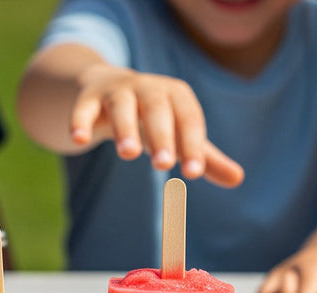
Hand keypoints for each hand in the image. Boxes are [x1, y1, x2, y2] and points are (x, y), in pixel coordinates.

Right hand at [69, 65, 243, 187]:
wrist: (107, 89)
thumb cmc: (153, 118)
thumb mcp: (179, 134)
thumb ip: (205, 157)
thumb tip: (238, 179)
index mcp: (176, 96)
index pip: (189, 120)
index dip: (192, 145)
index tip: (193, 173)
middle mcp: (148, 88)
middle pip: (157, 108)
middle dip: (161, 134)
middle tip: (163, 165)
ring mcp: (117, 91)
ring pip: (122, 105)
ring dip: (125, 127)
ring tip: (128, 154)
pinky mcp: (89, 98)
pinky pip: (84, 107)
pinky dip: (80, 120)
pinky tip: (78, 139)